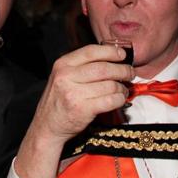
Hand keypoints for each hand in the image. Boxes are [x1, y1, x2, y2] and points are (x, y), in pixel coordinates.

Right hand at [13, 44, 134, 177]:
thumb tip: (113, 57)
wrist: (47, 126)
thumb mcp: (63, 76)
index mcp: (63, 64)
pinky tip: (119, 99)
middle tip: (129, 73)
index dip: (110, 51)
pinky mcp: (83, 109)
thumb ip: (82, 66)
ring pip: (110, 85)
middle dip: (122, 70)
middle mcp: (66, 76)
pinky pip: (110, 100)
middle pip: (104, 68)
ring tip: (123, 89)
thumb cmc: (59, 100)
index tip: (122, 55)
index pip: (91, 51)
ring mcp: (74, 93)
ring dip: (122, 87)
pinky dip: (119, 99)